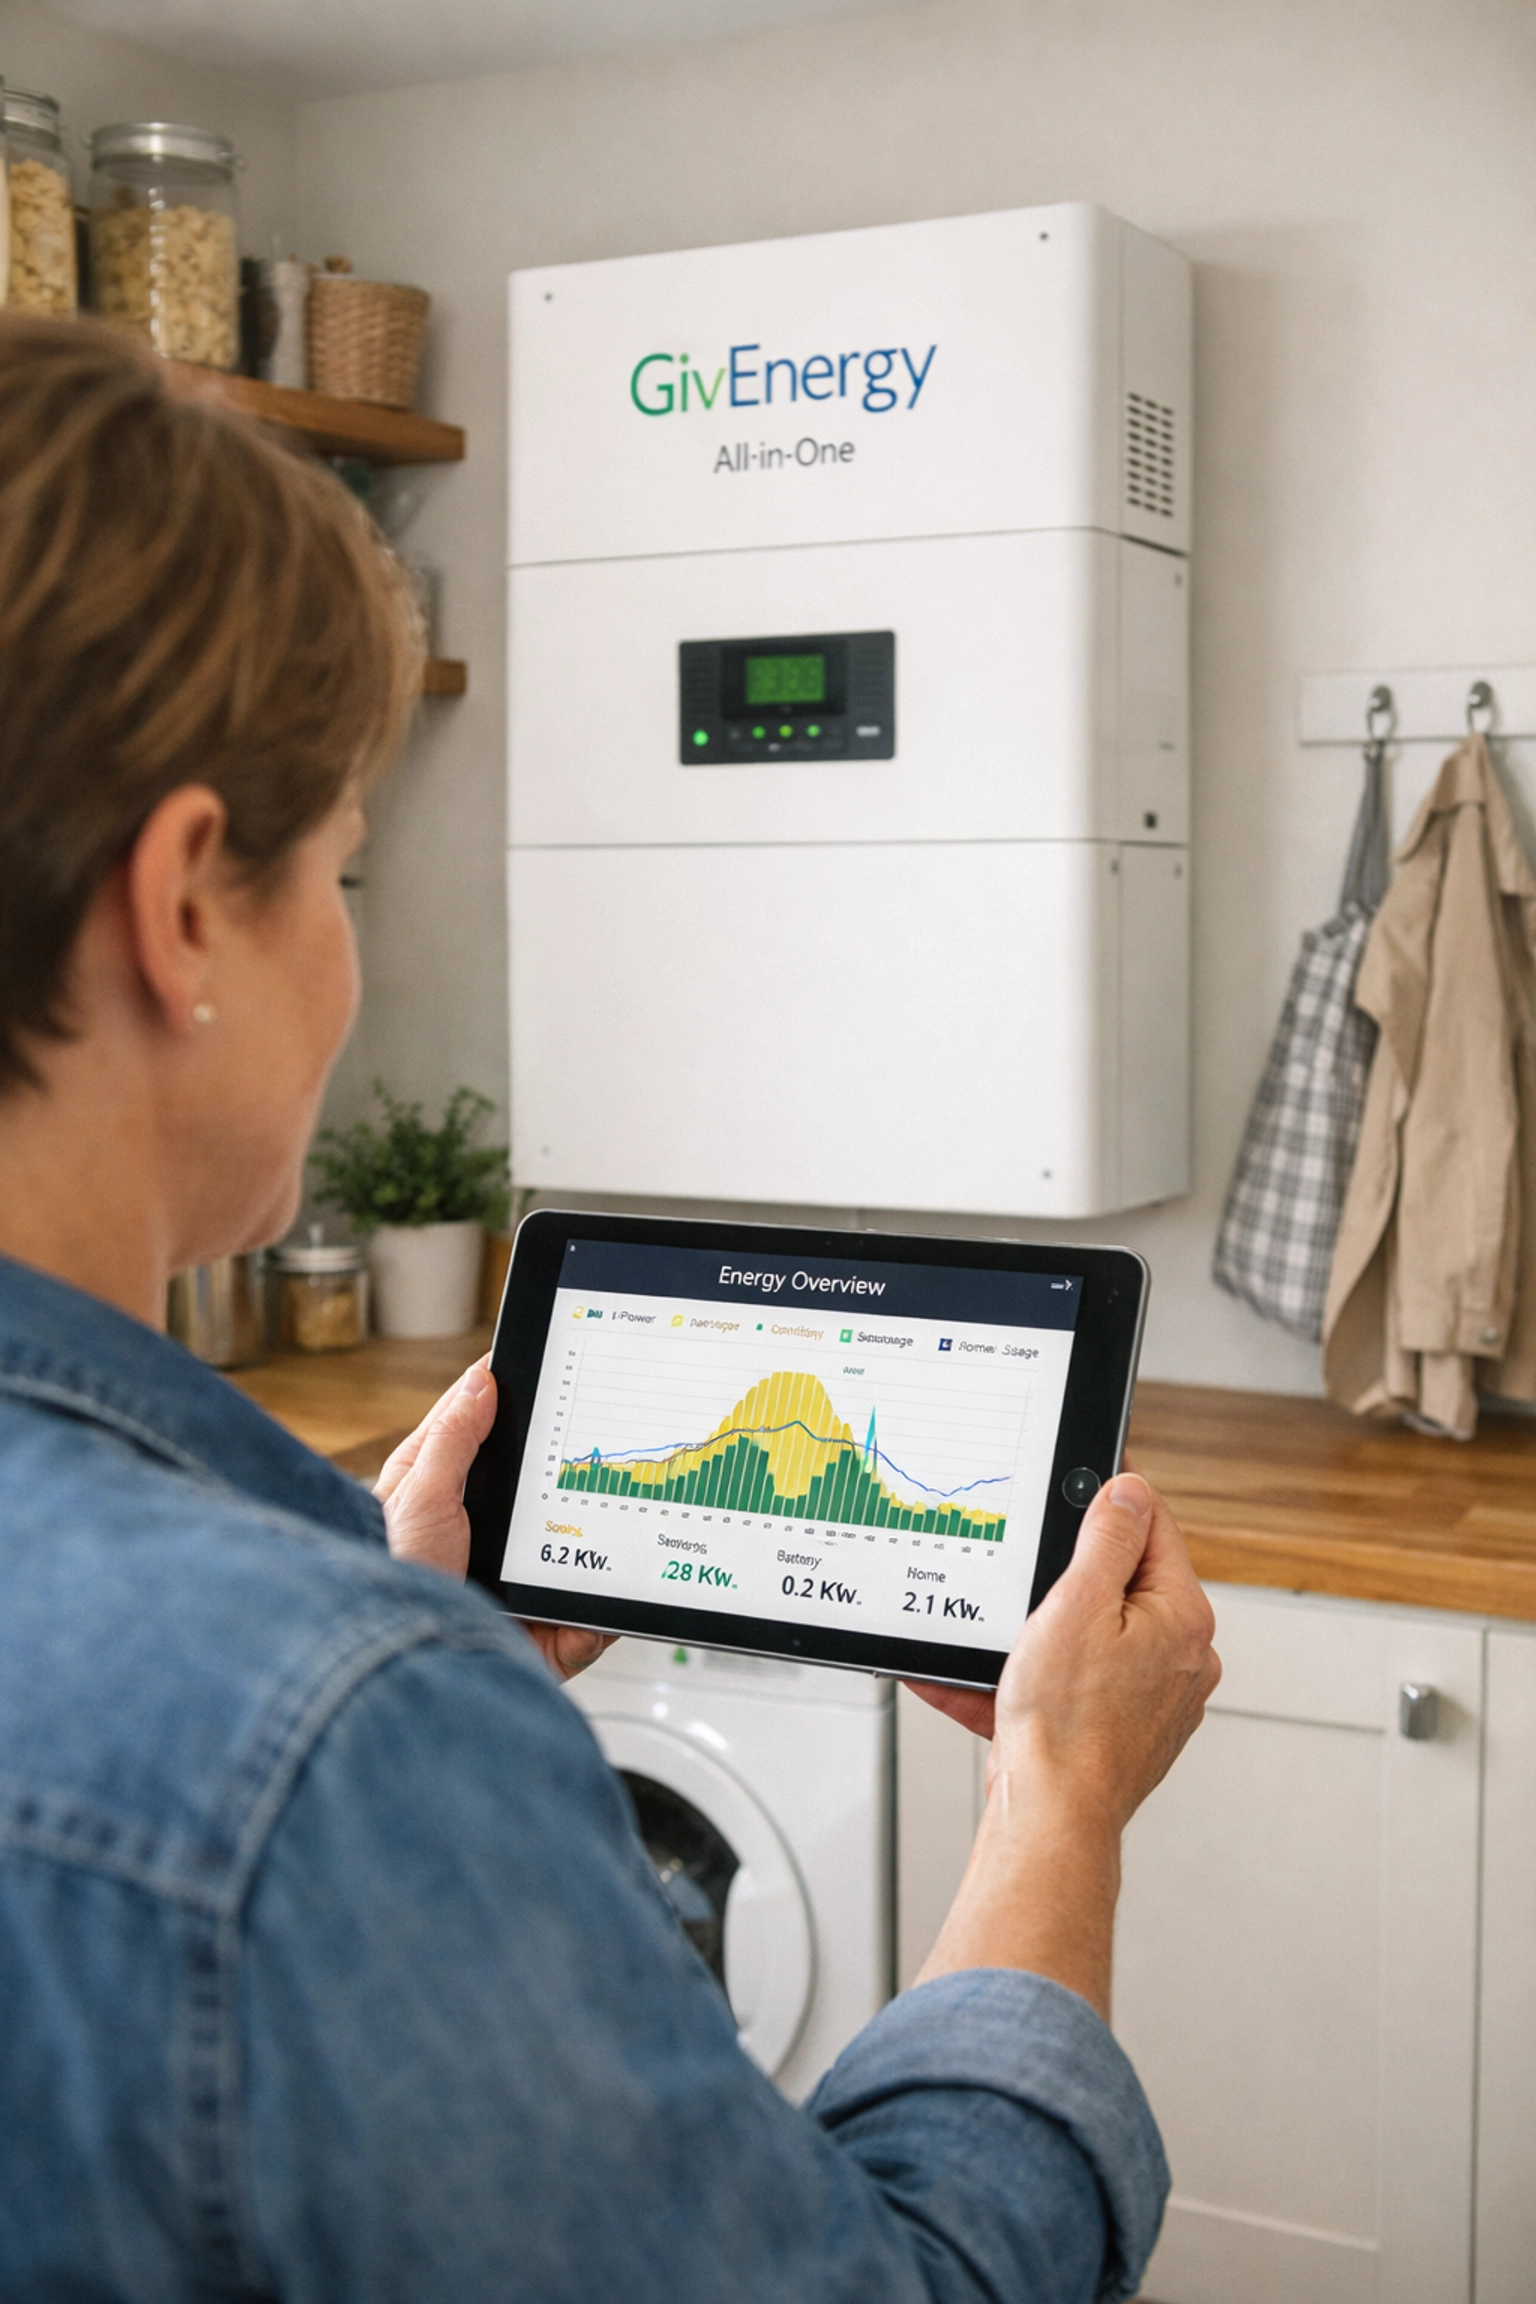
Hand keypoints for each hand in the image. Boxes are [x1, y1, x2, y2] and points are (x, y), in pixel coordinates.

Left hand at [374, 1358, 615, 1684]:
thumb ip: (453, 1441)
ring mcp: (517, 1579)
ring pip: (577, 1549)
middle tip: (607, 1448)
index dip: (519, 1400)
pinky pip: (590, 1617)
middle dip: (579, 1474)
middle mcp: (485, 1532)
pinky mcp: (543, 1630)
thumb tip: (483, 1381)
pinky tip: (606, 1601)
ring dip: (600, 1546)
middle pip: (544, 1486)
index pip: (487, 1429)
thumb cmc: (385, 1581)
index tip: (554, 1371)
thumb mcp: (417, 1498)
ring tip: (620, 1527)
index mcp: (444, 1489)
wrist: (398, 1680)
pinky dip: (602, 1614)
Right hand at [984, 1471, 1217, 1826]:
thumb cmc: (1065, 1724)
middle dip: (1066, 1576)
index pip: (1153, 1525)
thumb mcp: (1077, 1604)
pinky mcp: (1123, 1730)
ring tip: (1003, 1645)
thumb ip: (1108, 1539)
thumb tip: (1129, 1490)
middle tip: (1027, 1572)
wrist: (1050, 1820)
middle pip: (1122, 1582)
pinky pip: (1076, 1684)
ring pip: (1092, 1636)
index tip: (1086, 1473)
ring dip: (1040, 1632)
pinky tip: (990, 1684)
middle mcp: (1182, 1658)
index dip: (1113, 1494)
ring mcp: (1154, 1698)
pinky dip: (1034, 1678)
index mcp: (1182, 1617)